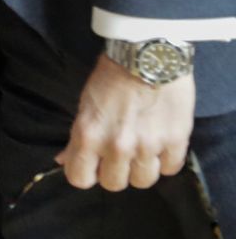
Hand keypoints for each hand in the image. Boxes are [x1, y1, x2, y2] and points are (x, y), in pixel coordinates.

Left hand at [58, 55, 194, 189]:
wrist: (147, 54)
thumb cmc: (111, 76)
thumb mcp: (84, 104)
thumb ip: (76, 138)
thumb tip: (63, 160)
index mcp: (89, 135)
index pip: (80, 179)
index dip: (85, 174)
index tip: (91, 166)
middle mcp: (117, 146)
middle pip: (114, 184)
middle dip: (114, 171)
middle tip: (118, 155)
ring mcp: (148, 145)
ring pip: (143, 181)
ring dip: (141, 168)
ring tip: (141, 149)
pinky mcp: (176, 141)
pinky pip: (170, 169)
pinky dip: (165, 160)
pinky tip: (160, 144)